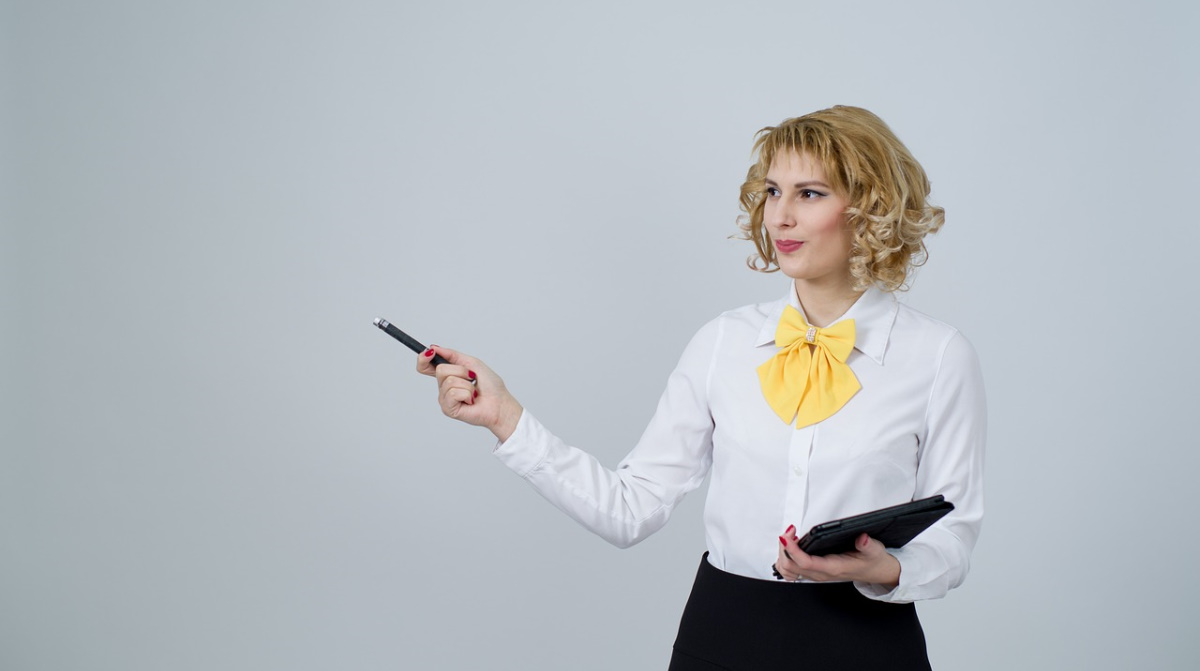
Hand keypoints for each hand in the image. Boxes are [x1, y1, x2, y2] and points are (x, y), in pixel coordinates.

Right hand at [416, 344, 523, 441]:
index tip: (429, 352)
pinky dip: (466, 394)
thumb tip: (434, 348)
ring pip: (448, 381)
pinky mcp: (448, 409)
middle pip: (440, 369)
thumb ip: (452, 355)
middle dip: (460, 371)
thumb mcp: (472, 363)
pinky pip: (452, 393)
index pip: (426, 366)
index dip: (423, 359)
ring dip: (467, 384)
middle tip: (471, 378)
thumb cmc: (490, 386)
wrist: (500, 403)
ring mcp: (444, 398)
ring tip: (473, 392)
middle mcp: (444, 386)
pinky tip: (471, 400)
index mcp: (448, 375)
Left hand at [774, 526, 899, 587]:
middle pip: (791, 566)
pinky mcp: (814, 572)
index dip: (793, 550)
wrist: (875, 572)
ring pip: (788, 571)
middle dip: (785, 547)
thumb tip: (862, 538)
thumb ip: (867, 544)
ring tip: (789, 538)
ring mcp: (816, 574)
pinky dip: (786, 559)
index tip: (787, 536)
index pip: (806, 563)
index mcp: (834, 568)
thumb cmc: (872, 561)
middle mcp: (822, 573)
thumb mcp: (874, 550)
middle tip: (790, 530)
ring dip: (783, 554)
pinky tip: (790, 547)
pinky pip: (792, 571)